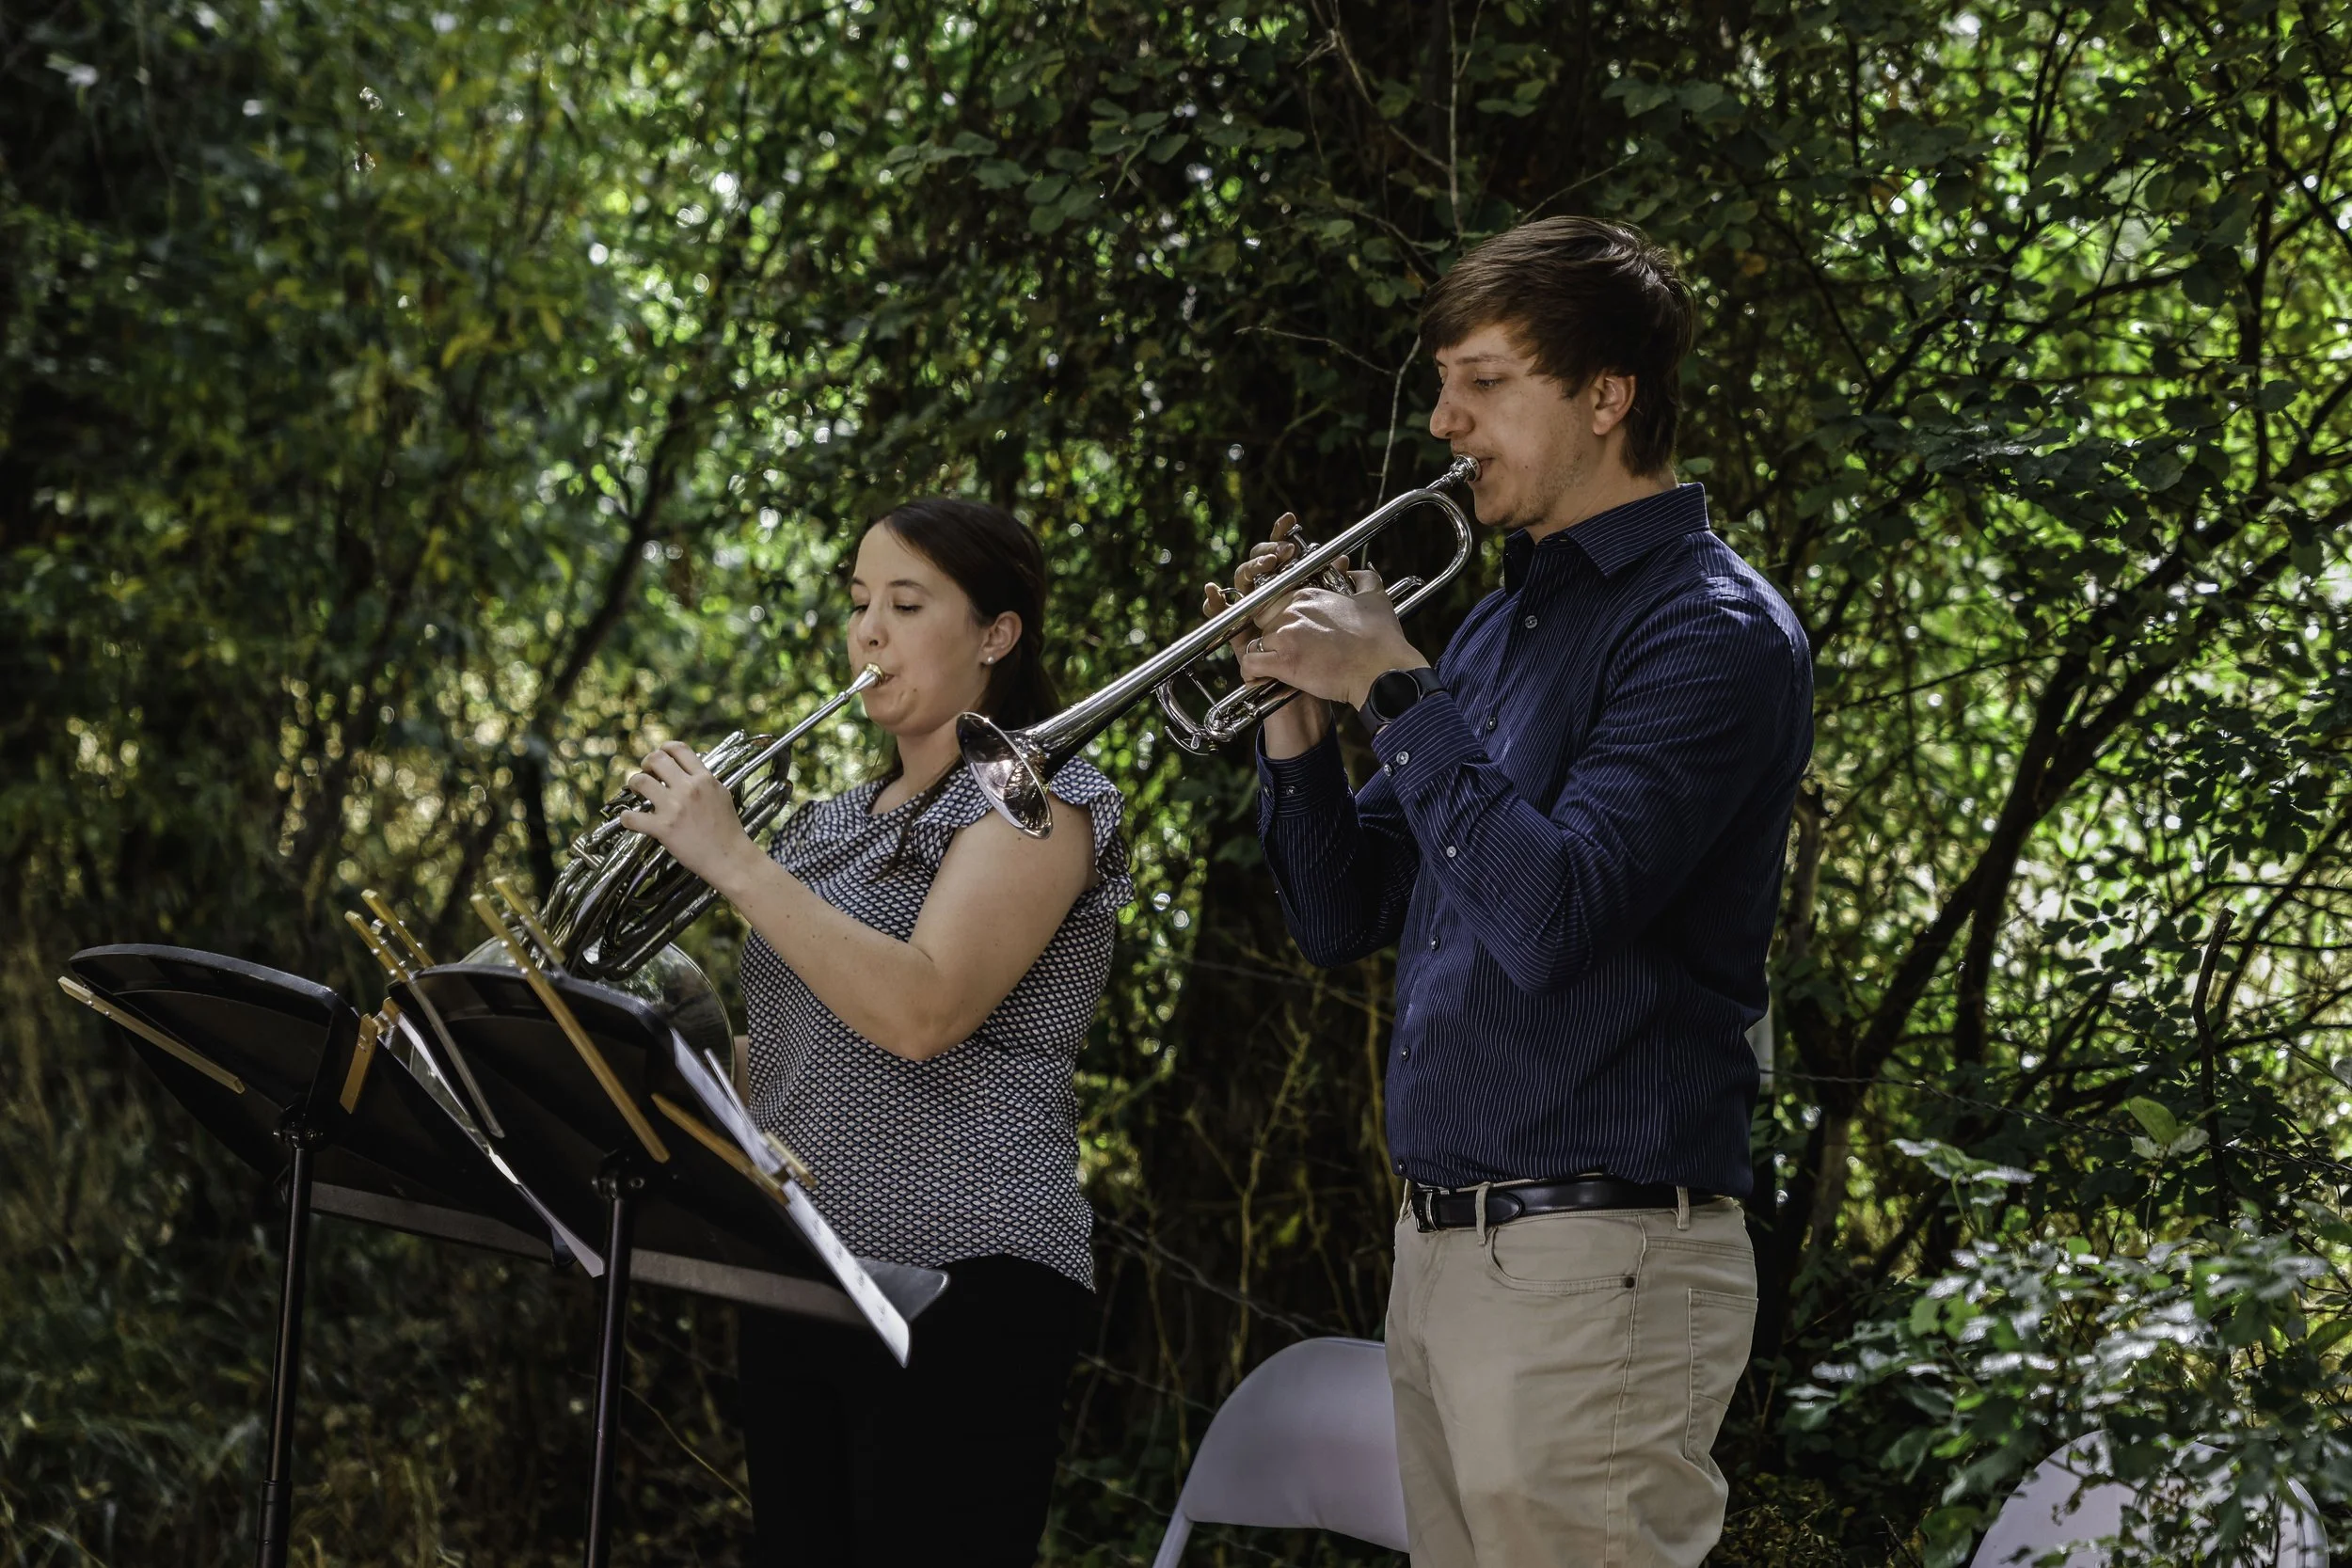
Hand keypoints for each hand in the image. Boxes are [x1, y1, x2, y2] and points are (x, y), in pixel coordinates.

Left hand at [618, 742, 761, 888]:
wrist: (729, 858)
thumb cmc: (727, 829)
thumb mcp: (721, 794)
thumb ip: (704, 780)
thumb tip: (688, 770)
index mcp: (704, 779)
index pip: (678, 749)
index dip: (664, 749)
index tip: (660, 756)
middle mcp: (689, 789)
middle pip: (656, 759)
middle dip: (646, 764)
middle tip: (646, 773)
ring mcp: (675, 808)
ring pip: (640, 781)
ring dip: (634, 785)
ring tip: (637, 792)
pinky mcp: (663, 828)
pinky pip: (632, 817)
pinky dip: (626, 818)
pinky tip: (629, 819)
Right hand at [1200, 513, 1346, 657]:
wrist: (1317, 696)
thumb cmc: (1330, 659)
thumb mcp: (1340, 621)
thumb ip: (1340, 590)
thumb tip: (1343, 561)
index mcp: (1291, 589)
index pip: (1281, 554)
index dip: (1282, 535)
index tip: (1289, 520)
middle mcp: (1269, 600)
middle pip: (1259, 564)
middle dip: (1267, 552)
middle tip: (1283, 553)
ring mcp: (1251, 616)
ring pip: (1241, 584)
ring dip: (1249, 570)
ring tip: (1265, 566)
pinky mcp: (1237, 637)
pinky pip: (1220, 617)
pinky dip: (1214, 603)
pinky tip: (1213, 592)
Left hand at [1238, 566, 1425, 709]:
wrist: (1382, 671)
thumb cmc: (1381, 639)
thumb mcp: (1375, 598)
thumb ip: (1362, 579)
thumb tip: (1354, 572)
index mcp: (1308, 595)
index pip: (1276, 602)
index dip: (1283, 620)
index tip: (1293, 634)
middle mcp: (1293, 610)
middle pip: (1263, 621)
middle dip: (1272, 636)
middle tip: (1289, 651)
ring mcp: (1286, 635)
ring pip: (1258, 642)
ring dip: (1267, 656)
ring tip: (1281, 668)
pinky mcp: (1284, 661)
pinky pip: (1251, 665)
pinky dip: (1253, 673)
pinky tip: (1263, 678)